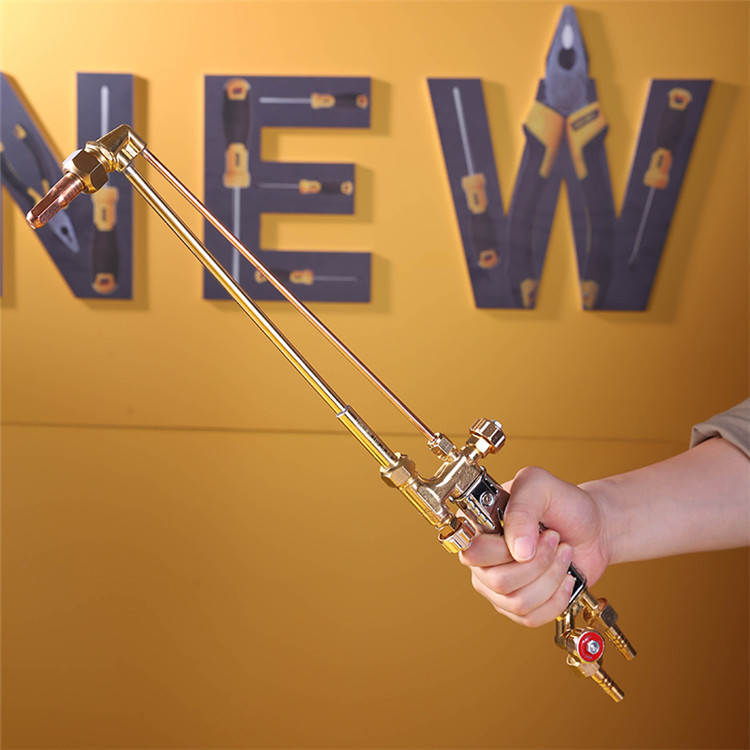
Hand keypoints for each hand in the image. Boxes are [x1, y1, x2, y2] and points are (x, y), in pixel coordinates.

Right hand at [459, 466, 609, 626]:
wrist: (592, 528)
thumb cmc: (564, 503)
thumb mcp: (540, 486)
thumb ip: (522, 509)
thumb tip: (517, 551)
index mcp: (479, 528)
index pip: (474, 553)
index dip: (506, 550)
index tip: (538, 532)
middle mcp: (483, 560)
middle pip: (499, 582)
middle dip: (539, 563)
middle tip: (555, 541)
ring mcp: (499, 586)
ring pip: (517, 602)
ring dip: (551, 578)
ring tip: (562, 556)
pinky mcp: (519, 606)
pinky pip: (530, 618)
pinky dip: (556, 599)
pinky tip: (564, 578)